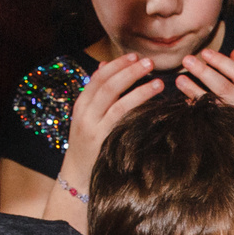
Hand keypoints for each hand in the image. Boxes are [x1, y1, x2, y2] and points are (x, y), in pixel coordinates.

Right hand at [61, 53, 164, 196]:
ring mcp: (95, 131)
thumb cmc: (87, 146)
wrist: (75, 179)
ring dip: (140, 90)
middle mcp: (85, 116)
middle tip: (149, 62)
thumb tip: (106, 65)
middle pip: (108, 86)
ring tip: (158, 82)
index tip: (134, 56)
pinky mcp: (106, 144)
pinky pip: (124, 124)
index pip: (98, 78)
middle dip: (129, 71)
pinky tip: (154, 107)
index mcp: (81, 106)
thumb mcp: (86, 117)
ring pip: (118, 104)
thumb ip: (97, 94)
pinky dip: (139, 113)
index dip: (117, 64)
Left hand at [176, 48, 233, 166]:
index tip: (205, 52)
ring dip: (195, 91)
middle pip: (225, 88)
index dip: (222, 62)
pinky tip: (185, 104)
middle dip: (205, 72)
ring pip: (215, 106)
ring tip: (179, 79)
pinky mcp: (229, 138)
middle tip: (187, 59)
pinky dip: (198, 112)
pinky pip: (210, 123)